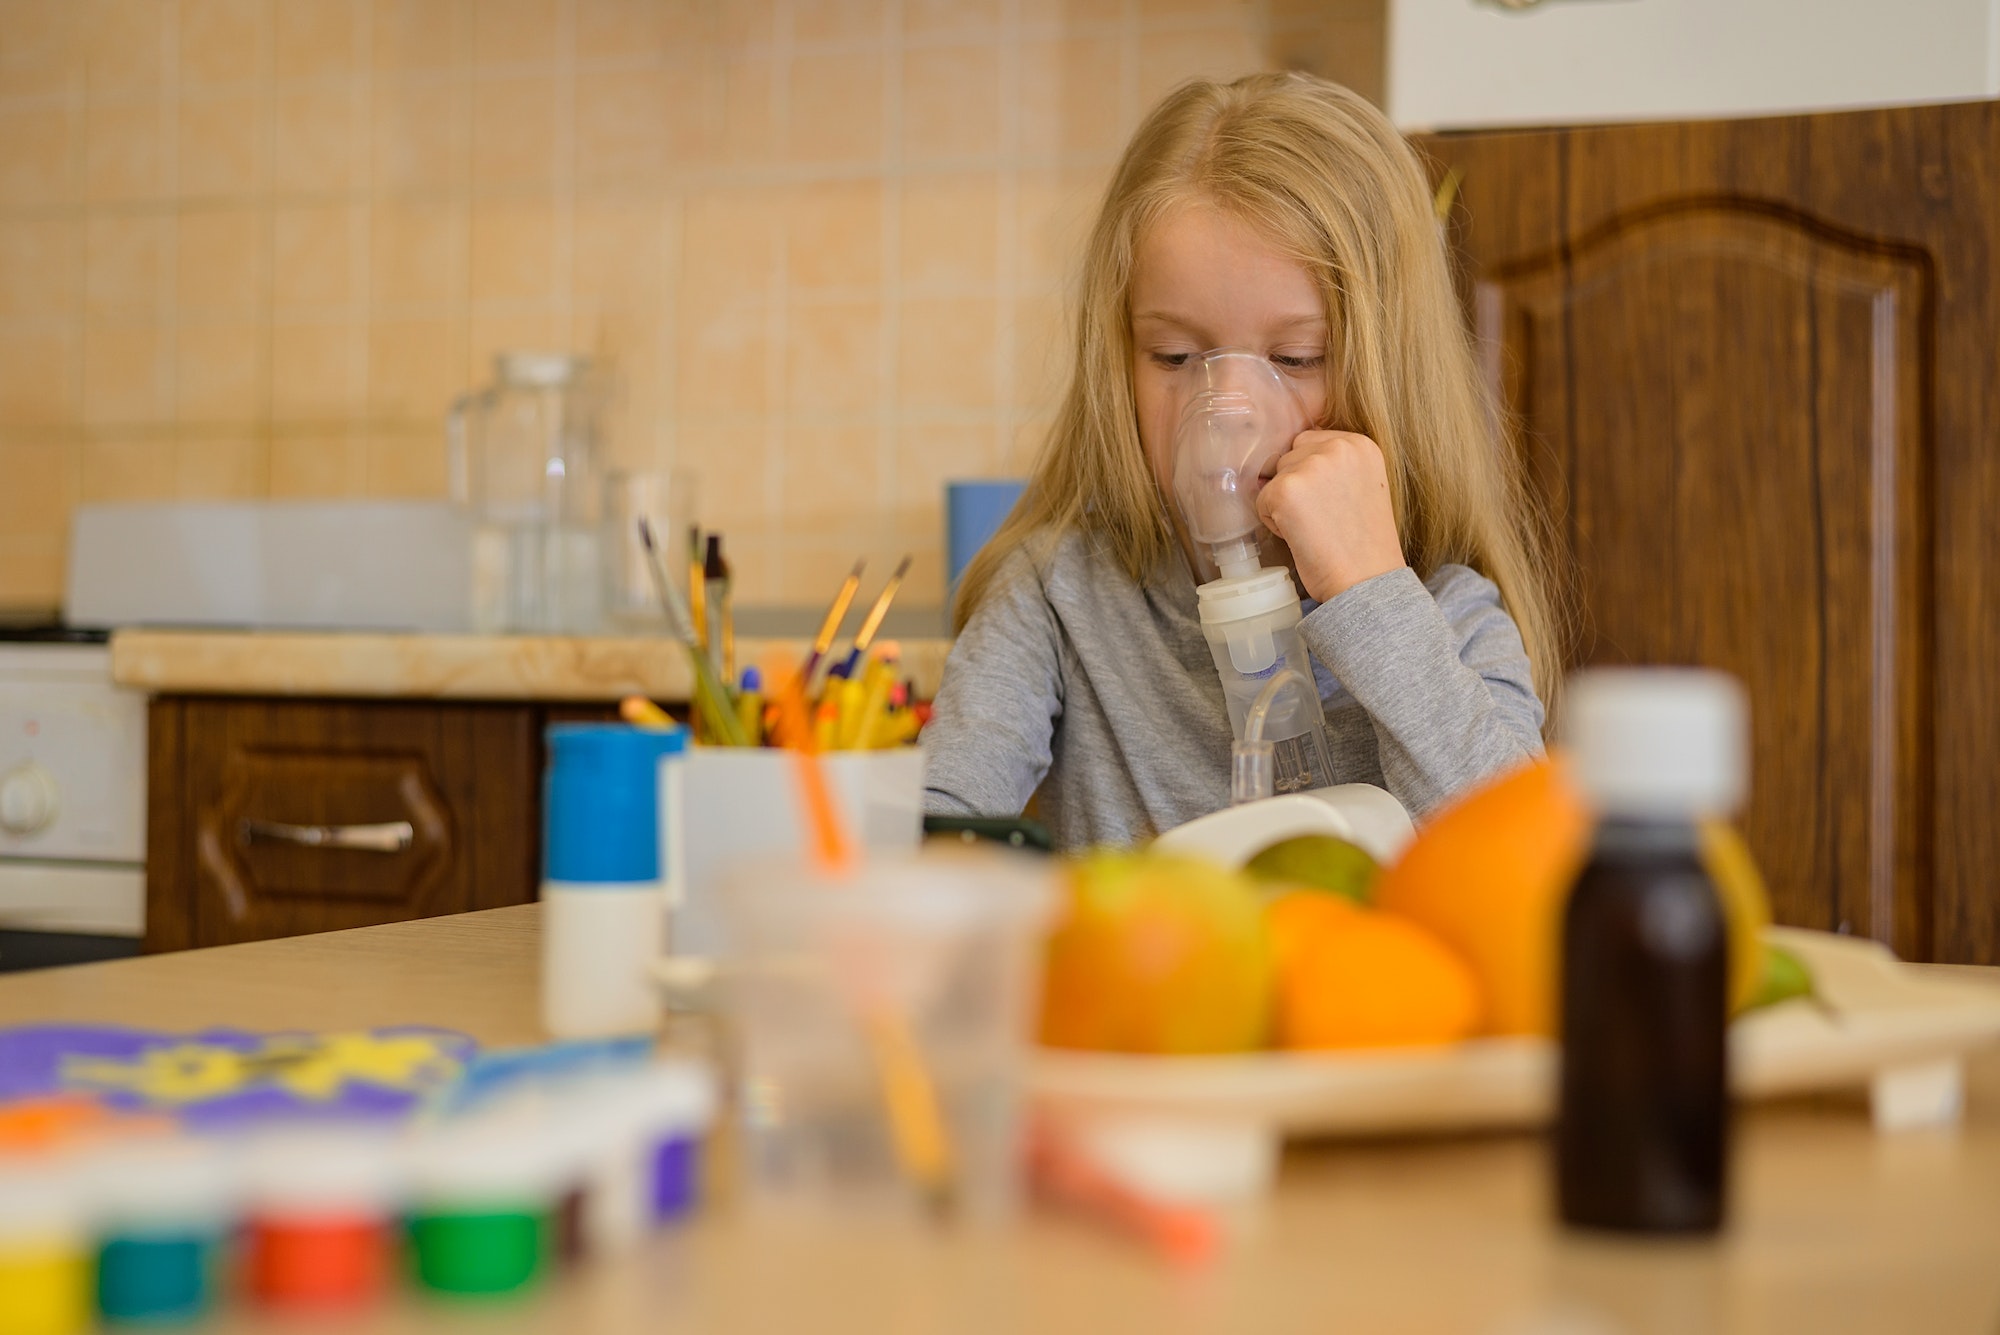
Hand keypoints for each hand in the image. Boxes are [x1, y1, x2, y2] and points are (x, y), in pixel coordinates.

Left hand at [1254, 430, 1404, 602]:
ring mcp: (1311, 466)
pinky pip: (1262, 501)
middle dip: (1297, 486)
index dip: (1312, 476)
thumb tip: (1290, 457)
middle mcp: (1337, 447)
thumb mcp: (1363, 486)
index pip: (1310, 442)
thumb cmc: (1365, 545)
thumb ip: (1336, 466)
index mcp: (1360, 444)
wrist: (1366, 581)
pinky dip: (1275, 523)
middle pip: (1290, 456)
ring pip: (1275, 478)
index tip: (1331, 503)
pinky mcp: (1286, 489)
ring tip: (1316, 528)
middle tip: (1324, 518)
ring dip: (1285, 504)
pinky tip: (1303, 536)